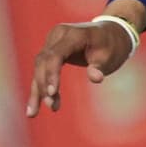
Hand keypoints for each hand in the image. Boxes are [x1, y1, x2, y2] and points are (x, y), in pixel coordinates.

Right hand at [27, 9, 141, 117]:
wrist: (112, 33)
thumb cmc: (112, 46)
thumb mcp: (110, 56)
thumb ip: (100, 66)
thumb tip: (96, 78)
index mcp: (73, 34)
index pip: (56, 55)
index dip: (52, 73)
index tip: (53, 92)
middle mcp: (58, 35)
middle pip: (44, 62)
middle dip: (44, 85)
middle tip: (52, 106)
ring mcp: (52, 42)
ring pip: (39, 67)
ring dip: (38, 90)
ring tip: (34, 113)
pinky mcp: (51, 52)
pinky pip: (42, 70)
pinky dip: (39, 87)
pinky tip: (33, 107)